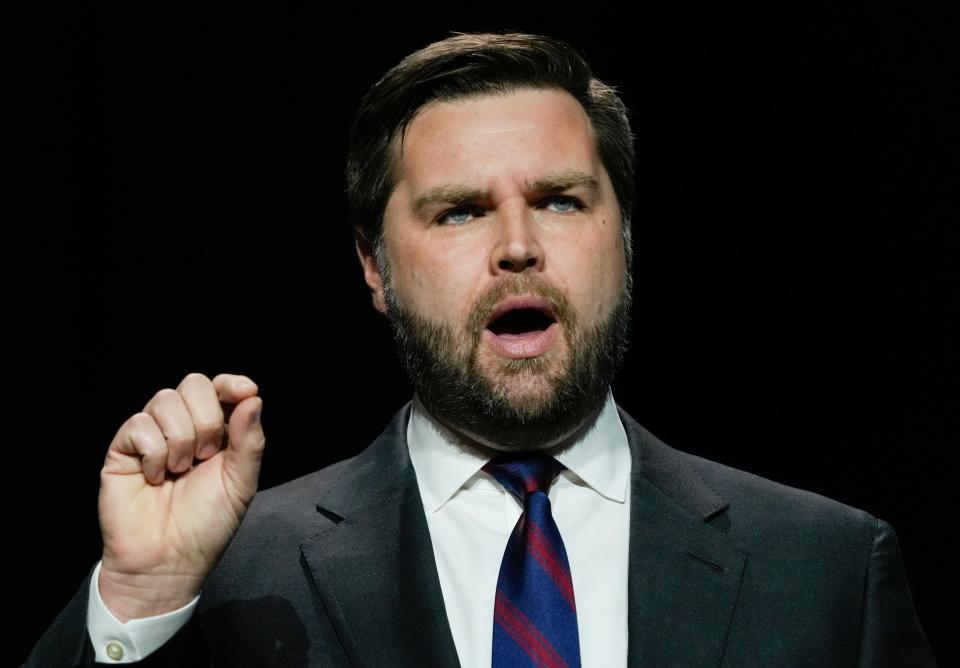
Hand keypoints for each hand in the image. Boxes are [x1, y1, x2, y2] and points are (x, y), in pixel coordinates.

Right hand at [97, 372, 264, 621]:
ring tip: (180, 471)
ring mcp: (151, 436)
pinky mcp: (123, 449)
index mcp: (216, 432)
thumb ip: (249, 441)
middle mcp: (183, 427)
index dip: (231, 383)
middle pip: (193, 384)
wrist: (168, 562)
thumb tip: (253, 397)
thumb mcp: (240, 483)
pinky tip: (156, 477)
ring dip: (181, 438)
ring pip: (165, 400)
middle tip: (206, 455)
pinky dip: (154, 452)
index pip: (220, 388)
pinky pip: (139, 424)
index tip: (246, 391)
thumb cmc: (206, 525)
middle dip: (207, 418)